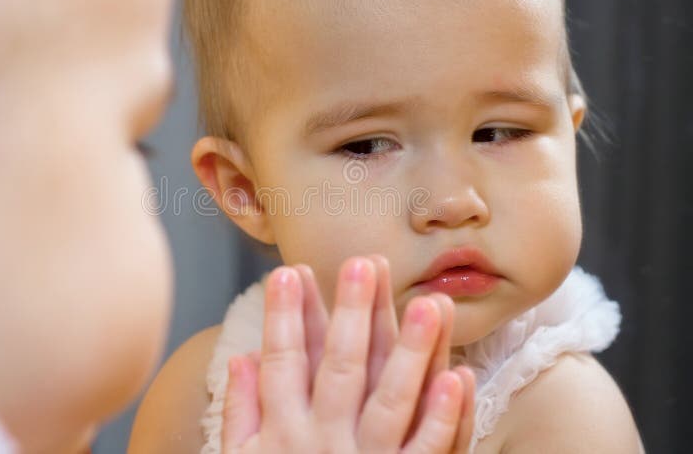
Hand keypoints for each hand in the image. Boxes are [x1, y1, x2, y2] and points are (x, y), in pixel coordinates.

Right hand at [222, 256, 474, 452]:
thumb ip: (240, 414)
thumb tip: (239, 357)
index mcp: (283, 434)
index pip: (281, 364)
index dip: (283, 318)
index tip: (288, 272)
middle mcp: (324, 444)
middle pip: (339, 370)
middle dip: (350, 316)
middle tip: (363, 264)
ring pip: (391, 401)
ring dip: (411, 353)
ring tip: (429, 305)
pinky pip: (427, 450)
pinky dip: (443, 416)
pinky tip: (460, 377)